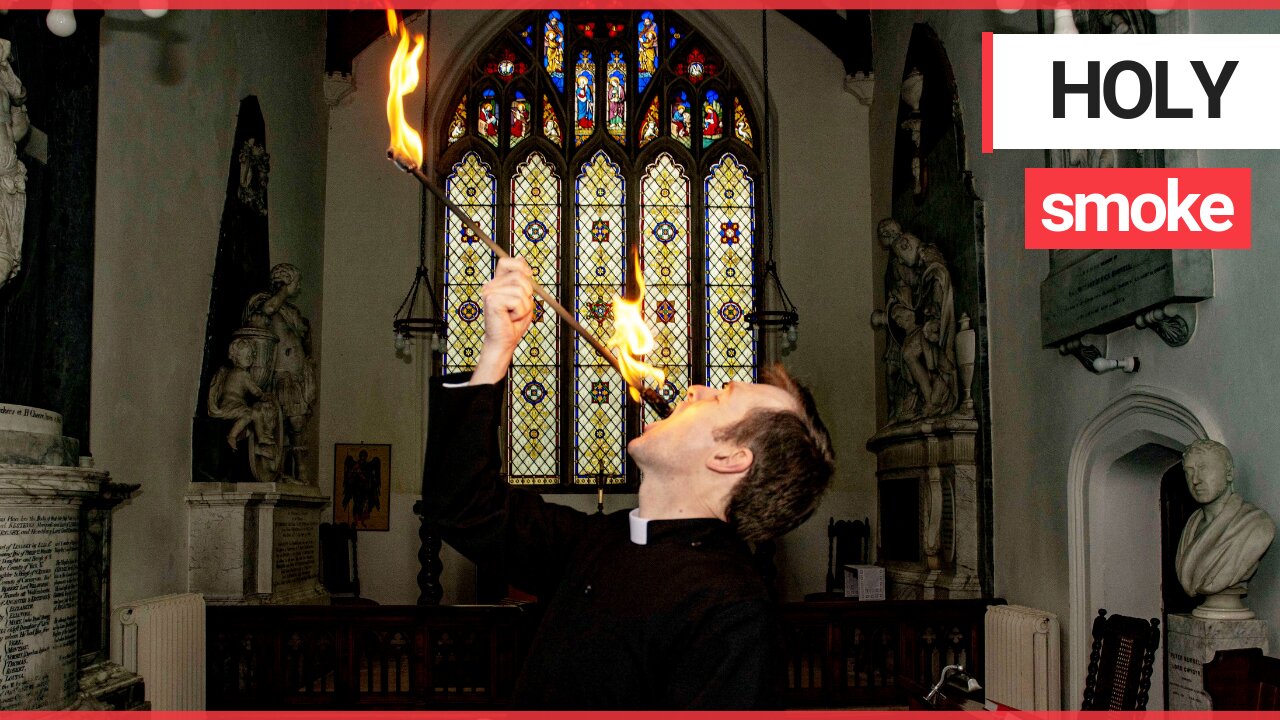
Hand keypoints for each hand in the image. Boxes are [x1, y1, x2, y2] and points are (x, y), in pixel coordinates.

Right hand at [471, 257, 534, 384]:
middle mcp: (490, 286)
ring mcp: (489, 292)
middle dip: (528, 293)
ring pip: (521, 290)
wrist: (504, 342)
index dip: (520, 265)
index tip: (528, 275)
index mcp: (497, 283)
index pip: (506, 262)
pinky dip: (520, 312)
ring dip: (524, 306)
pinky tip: (510, 318)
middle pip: (519, 276)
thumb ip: (522, 279)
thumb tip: (520, 257)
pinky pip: (517, 301)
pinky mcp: (492, 301)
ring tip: (514, 315)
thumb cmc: (513, 324)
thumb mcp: (523, 298)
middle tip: (519, 308)